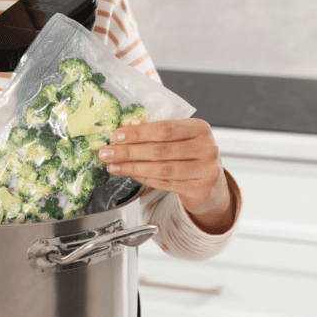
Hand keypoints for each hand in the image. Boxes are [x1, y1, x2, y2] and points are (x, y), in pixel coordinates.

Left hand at [97, 119, 236, 233]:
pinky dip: (143, 178)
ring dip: (132, 168)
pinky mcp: (200, 189)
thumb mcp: (179, 139)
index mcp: (199, 128)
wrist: (211, 183)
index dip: (137, 133)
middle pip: (160, 150)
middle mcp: (207, 147)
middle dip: (128, 152)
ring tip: (112, 166)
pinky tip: (129, 174)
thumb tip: (119, 135)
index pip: (164, 128)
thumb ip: (155, 135)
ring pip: (161, 169)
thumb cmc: (188, 155)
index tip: (115, 136)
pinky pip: (165, 183)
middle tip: (106, 153)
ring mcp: (206, 170)